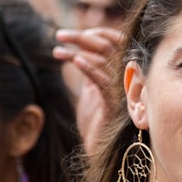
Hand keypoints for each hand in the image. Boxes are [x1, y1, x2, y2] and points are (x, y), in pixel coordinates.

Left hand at [54, 27, 121, 154]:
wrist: (98, 149)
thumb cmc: (96, 120)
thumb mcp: (91, 88)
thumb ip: (91, 69)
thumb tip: (80, 48)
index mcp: (121, 71)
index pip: (116, 42)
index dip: (97, 33)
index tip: (72, 35)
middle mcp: (125, 78)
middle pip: (108, 46)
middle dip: (82, 38)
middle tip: (59, 35)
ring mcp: (122, 91)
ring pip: (104, 60)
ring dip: (79, 51)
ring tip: (57, 51)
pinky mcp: (114, 105)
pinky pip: (104, 81)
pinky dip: (90, 68)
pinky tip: (75, 61)